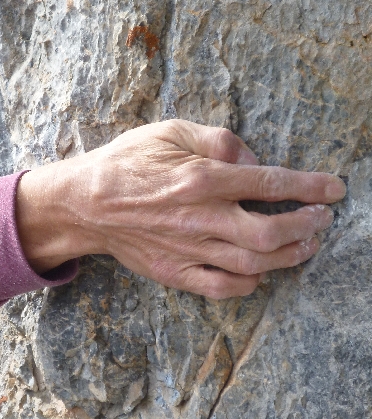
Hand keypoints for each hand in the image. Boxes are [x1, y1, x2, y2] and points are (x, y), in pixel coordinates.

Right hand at [15, 119, 345, 298]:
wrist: (85, 204)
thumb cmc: (126, 163)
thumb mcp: (169, 131)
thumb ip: (218, 140)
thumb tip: (254, 159)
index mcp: (201, 179)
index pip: (269, 182)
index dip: (309, 187)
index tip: (334, 189)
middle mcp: (201, 218)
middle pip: (271, 232)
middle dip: (307, 226)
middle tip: (322, 220)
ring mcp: (189, 250)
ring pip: (254, 263)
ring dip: (289, 256)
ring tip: (306, 244)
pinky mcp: (176, 272)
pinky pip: (222, 287)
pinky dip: (250, 284)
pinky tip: (262, 273)